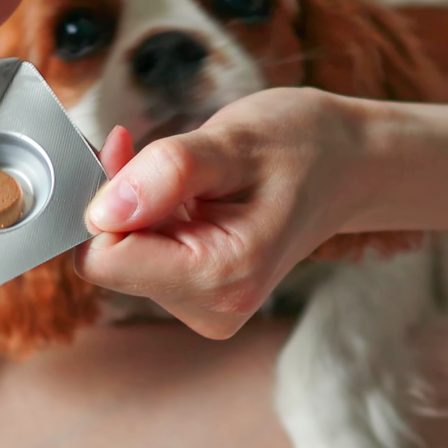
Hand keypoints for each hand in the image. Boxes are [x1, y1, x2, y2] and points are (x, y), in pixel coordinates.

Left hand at [76, 88, 361, 338]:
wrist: (347, 165)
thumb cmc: (302, 145)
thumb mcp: (235, 140)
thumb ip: (168, 172)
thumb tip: (101, 211)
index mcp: (222, 277)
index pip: (104, 260)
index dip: (103, 201)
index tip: (129, 154)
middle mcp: (212, 308)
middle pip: (110, 260)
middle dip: (121, 202)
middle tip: (164, 156)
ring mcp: (205, 307)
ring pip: (122, 257)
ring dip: (137, 206)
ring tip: (191, 174)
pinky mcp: (199, 296)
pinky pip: (140, 257)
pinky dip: (149, 217)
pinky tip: (188, 192)